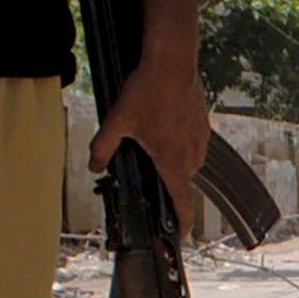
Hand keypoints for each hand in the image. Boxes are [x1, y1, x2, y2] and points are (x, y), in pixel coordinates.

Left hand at [89, 44, 208, 229]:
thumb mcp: (117, 121)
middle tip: (150, 172)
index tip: (182, 236)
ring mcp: (201, 138)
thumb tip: (94, 166)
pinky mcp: (204, 124)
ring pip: (189, 163)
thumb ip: (103, 147)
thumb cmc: (148, 90)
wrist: (172, 61)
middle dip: (168, 183)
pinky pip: (195, 145)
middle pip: (182, 182)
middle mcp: (191, 153)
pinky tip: (165, 127)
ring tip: (155, 144)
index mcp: (172, 160)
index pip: (183, 202)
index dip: (184, 223)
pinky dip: (182, 144)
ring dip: (176, 162)